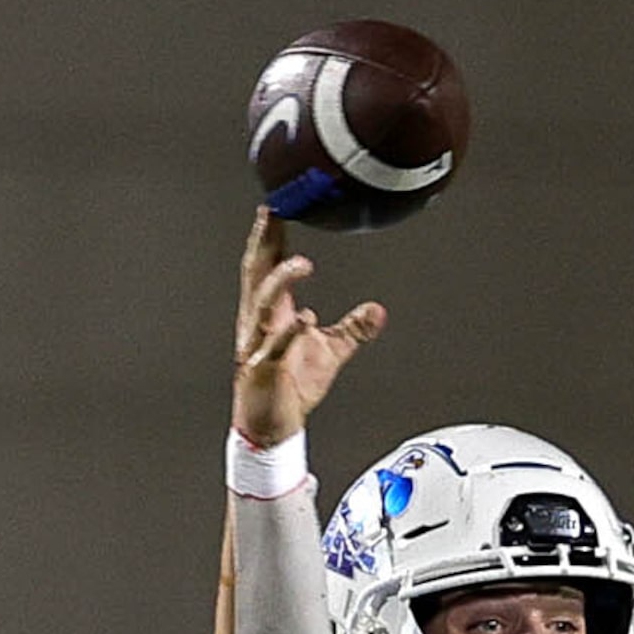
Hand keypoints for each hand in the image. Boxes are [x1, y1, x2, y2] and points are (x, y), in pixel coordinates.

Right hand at [232, 209, 386, 446]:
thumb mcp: (331, 351)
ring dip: (281, 281)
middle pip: (256, 274)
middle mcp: (259, 324)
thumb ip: (353, 328)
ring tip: (303, 263)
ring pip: (262, 304)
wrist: (272, 425)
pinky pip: (273, 347)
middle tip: (274, 215)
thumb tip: (378, 310)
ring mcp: (258, 346)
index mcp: (271, 313)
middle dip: (263, 244)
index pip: (266, 267)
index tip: (276, 208)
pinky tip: (306, 317)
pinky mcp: (262, 372)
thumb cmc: (291, 385)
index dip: (269, 238)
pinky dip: (289, 332)